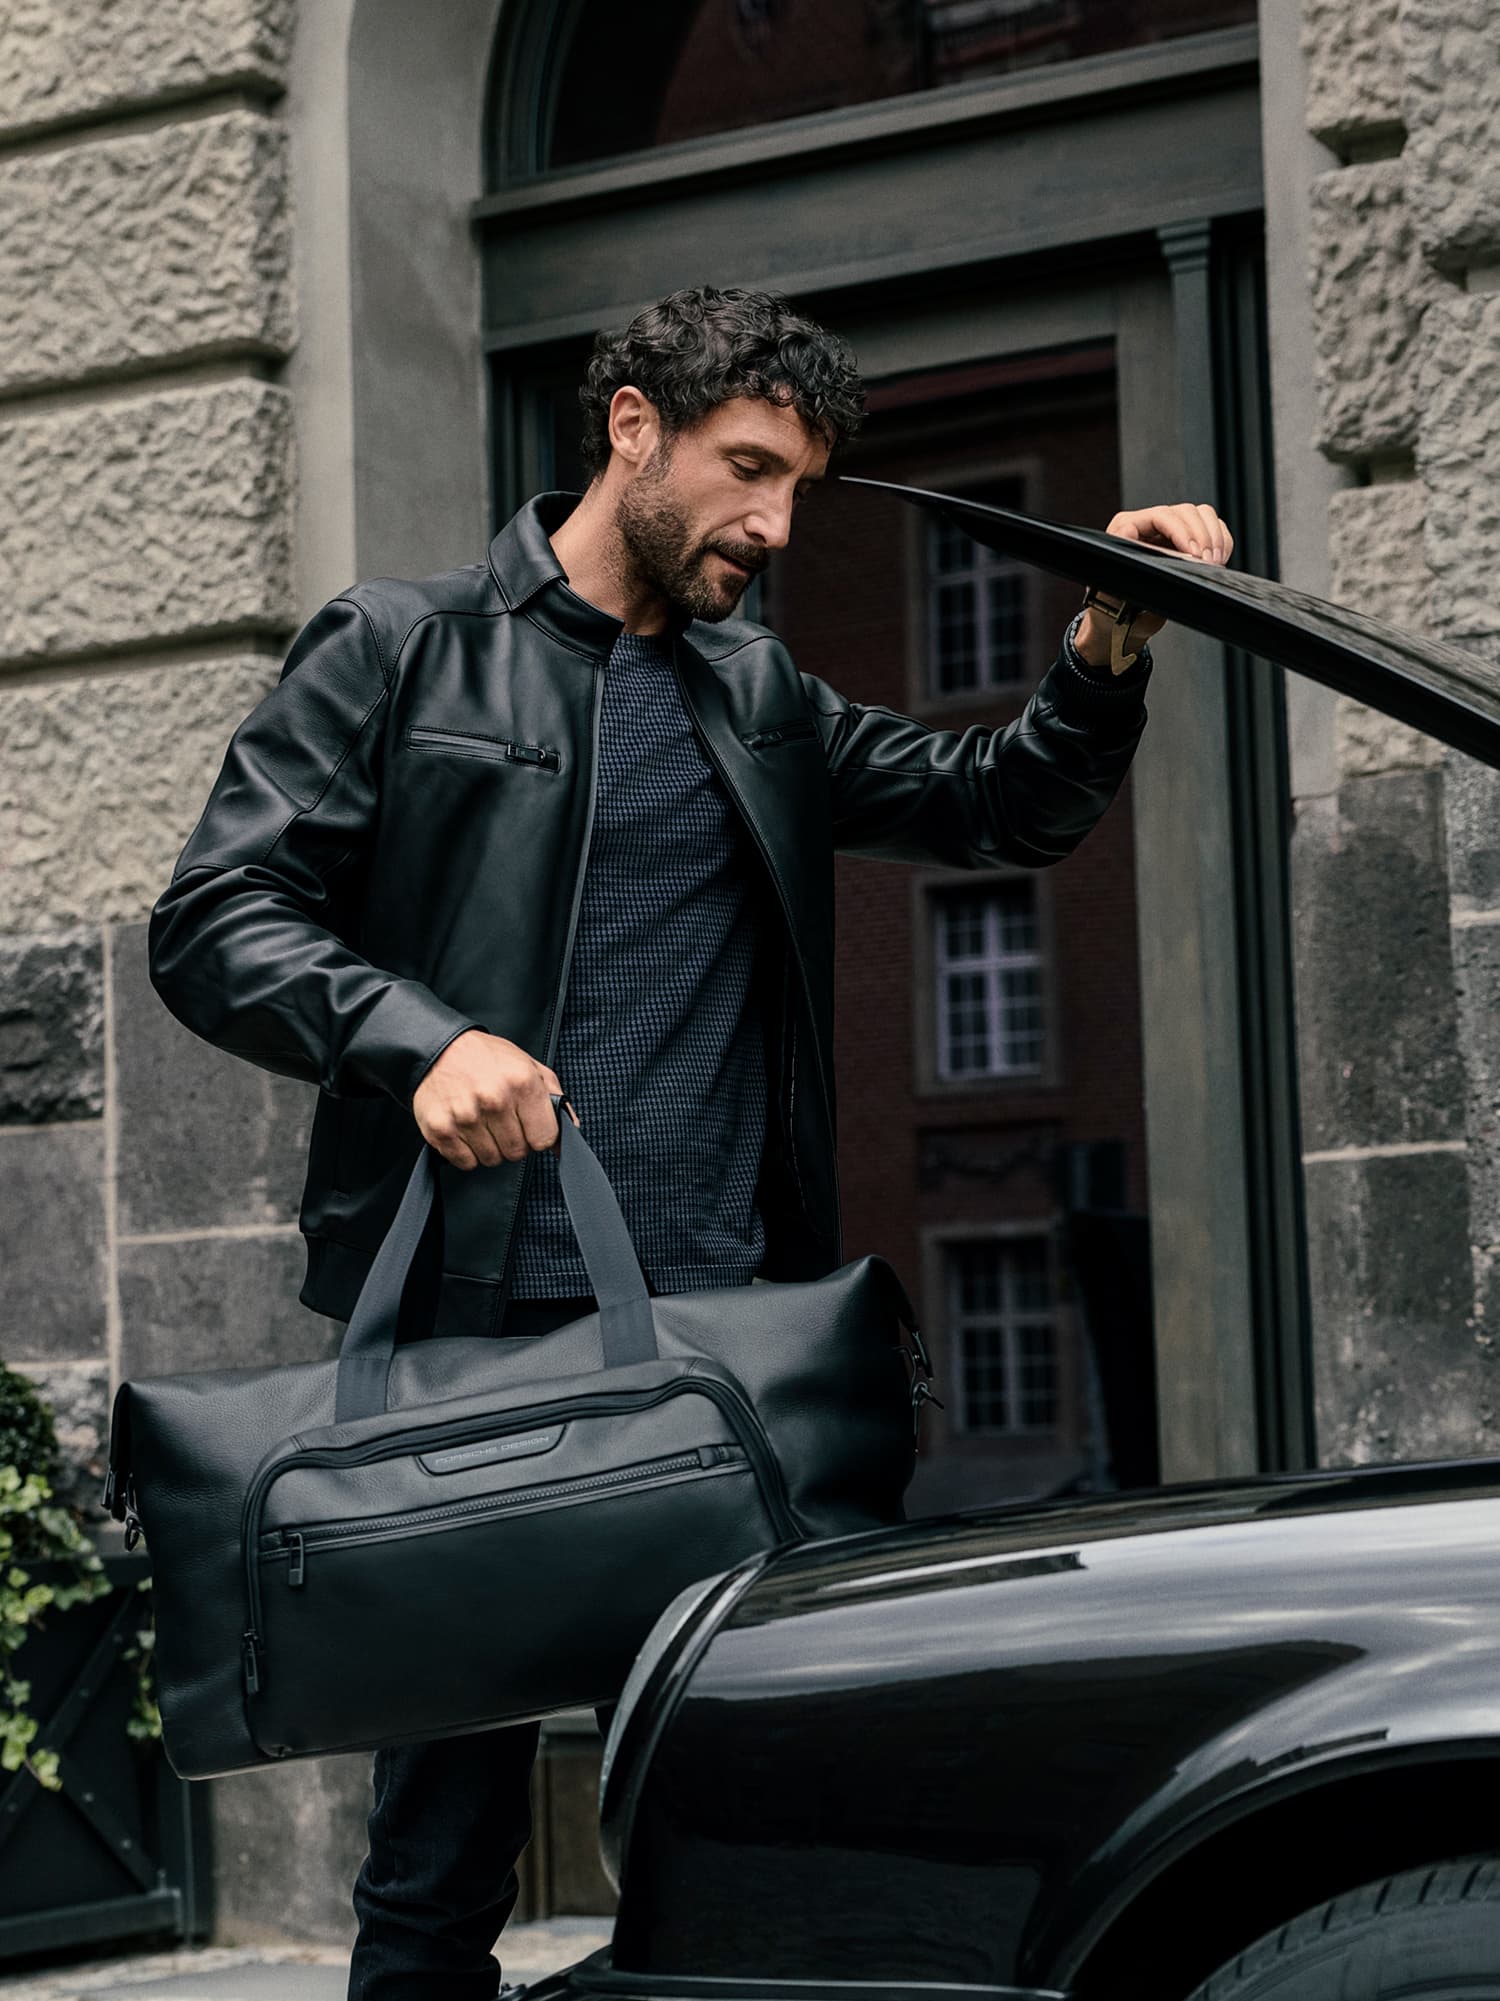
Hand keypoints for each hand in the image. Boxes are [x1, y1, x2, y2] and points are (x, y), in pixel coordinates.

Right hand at [411, 1029, 579, 1169]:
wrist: (440, 1047)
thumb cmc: (488, 1058)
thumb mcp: (529, 1067)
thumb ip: (554, 1099)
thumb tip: (570, 1131)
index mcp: (522, 1083)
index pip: (545, 1139)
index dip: (538, 1136)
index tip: (528, 1126)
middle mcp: (494, 1099)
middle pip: (517, 1153)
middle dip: (513, 1141)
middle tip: (501, 1120)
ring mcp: (465, 1116)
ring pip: (492, 1159)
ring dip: (489, 1147)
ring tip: (481, 1121)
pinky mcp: (440, 1129)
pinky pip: (466, 1162)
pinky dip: (467, 1151)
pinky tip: (465, 1128)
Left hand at [1075, 501, 1234, 666]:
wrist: (1121, 620)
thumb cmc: (1114, 605)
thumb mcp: (1115, 590)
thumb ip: (1127, 567)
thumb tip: (1132, 537)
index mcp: (1126, 528)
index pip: (1161, 516)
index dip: (1182, 531)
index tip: (1194, 554)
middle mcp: (1149, 524)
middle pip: (1186, 512)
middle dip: (1202, 537)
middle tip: (1208, 562)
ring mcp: (1170, 529)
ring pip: (1202, 515)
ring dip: (1214, 538)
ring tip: (1214, 562)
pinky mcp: (1187, 539)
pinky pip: (1213, 528)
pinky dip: (1222, 542)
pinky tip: (1218, 561)